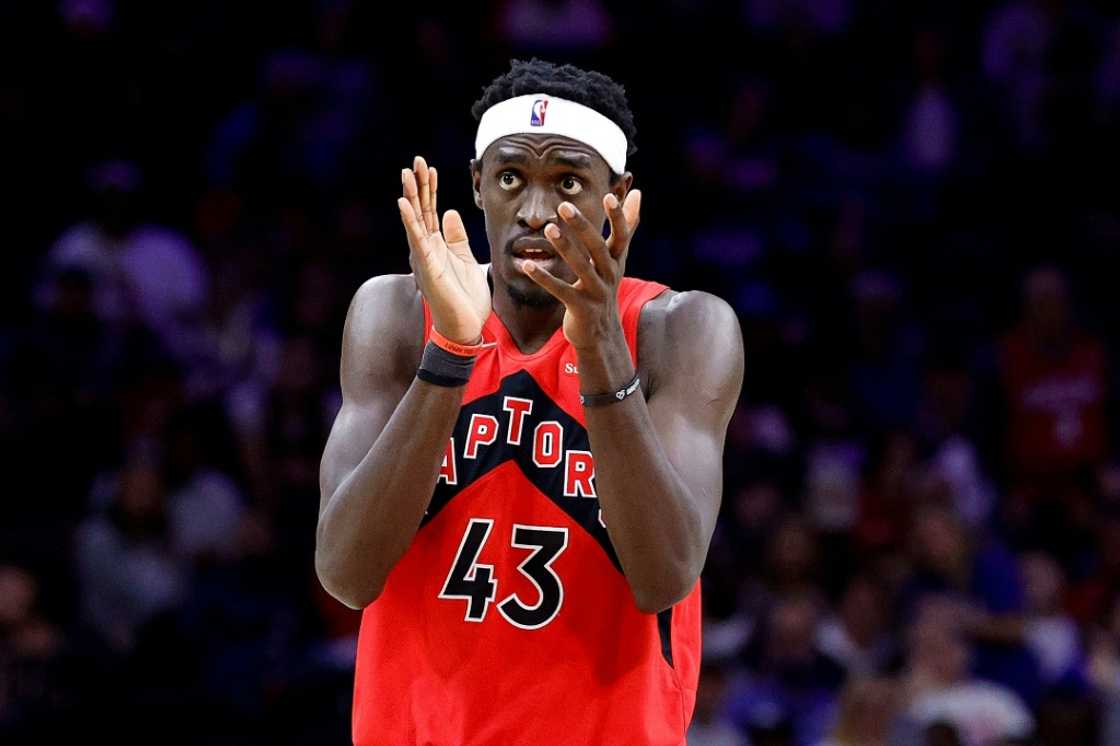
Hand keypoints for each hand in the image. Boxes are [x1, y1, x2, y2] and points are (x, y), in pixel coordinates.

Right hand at [398, 156, 490, 343]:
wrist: (465, 327)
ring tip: (407, 173)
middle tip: (416, 160)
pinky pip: (417, 239)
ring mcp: (424, 256)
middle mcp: (426, 248)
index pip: (431, 210)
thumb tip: (450, 213)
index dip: (431, 189)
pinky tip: (403, 202)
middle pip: (421, 210)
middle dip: (419, 184)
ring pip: (416, 220)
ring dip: (411, 195)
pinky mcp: (427, 266)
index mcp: (437, 246)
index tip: (430, 168)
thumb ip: (457, 237)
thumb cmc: (465, 298)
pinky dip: (410, 220)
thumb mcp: (467, 260)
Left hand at [522, 190, 641, 349]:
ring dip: (564, 247)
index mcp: (617, 261)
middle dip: (582, 227)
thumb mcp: (617, 258)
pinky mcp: (580, 308)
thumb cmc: (605, 287)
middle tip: (564, 206)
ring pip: (581, 267)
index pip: (622, 236)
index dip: (618, 217)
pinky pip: (560, 290)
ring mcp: (596, 293)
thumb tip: (638, 192)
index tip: (609, 196)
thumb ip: (626, 226)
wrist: (602, 333)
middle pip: (598, 248)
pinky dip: (544, 278)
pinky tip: (527, 265)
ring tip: (548, 229)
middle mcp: (610, 275)